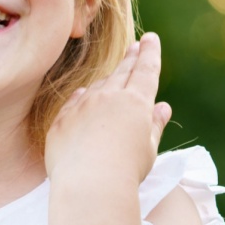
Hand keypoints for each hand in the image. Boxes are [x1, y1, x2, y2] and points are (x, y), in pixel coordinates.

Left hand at [44, 32, 171, 185]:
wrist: (89, 185)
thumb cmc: (126, 171)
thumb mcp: (148, 149)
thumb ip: (154, 125)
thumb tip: (162, 108)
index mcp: (135, 102)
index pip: (146, 70)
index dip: (150, 53)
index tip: (151, 39)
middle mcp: (108, 97)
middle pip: (122, 72)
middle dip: (131, 57)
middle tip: (136, 45)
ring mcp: (82, 106)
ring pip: (97, 86)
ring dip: (108, 79)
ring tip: (115, 74)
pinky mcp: (62, 120)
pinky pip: (74, 102)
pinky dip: (83, 97)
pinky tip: (85, 94)